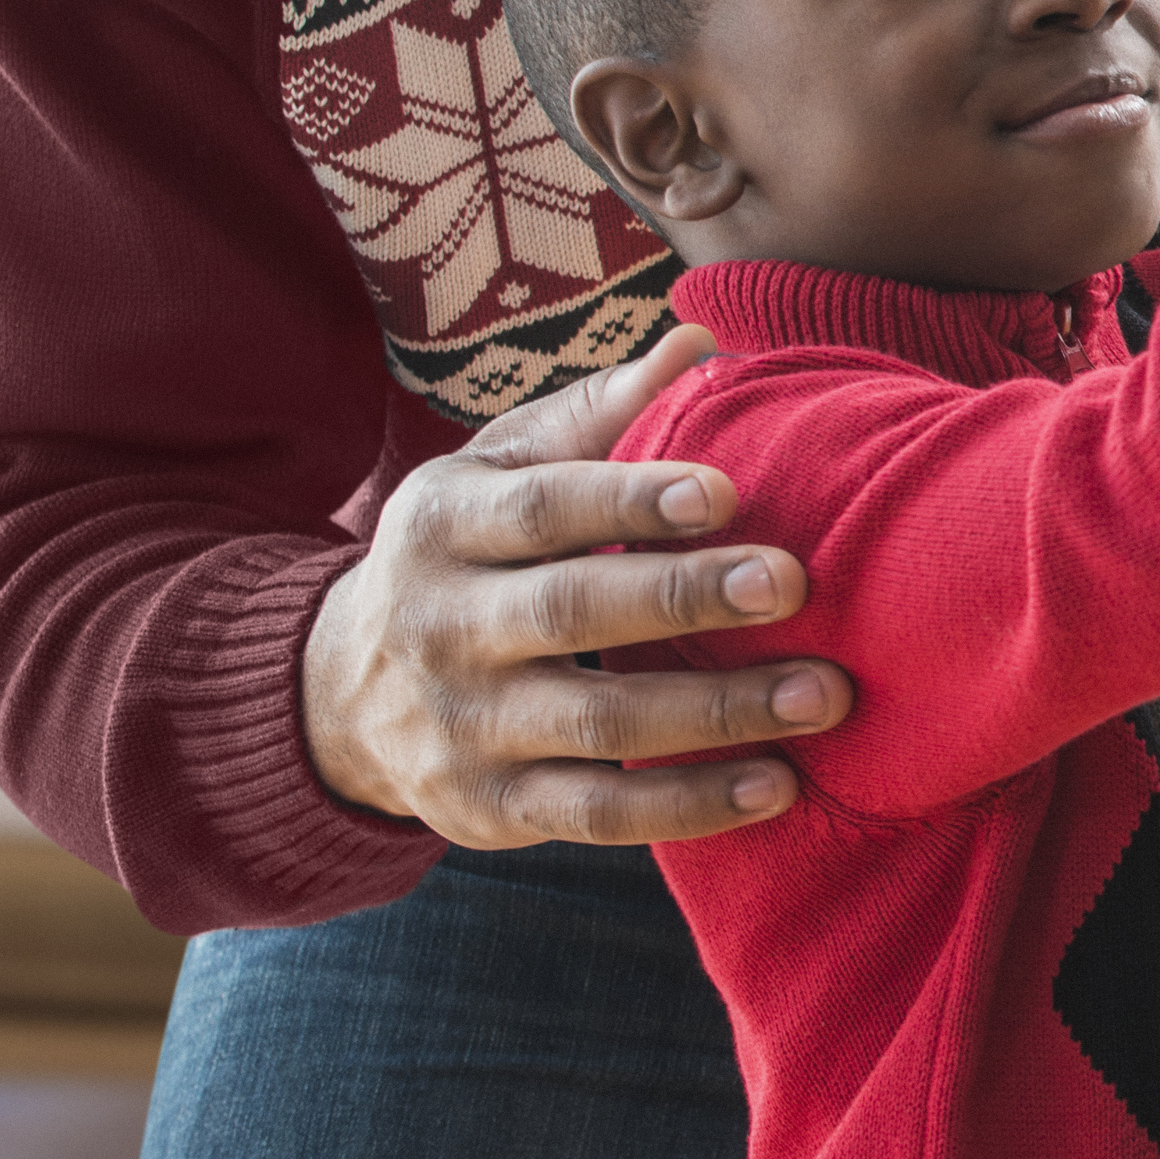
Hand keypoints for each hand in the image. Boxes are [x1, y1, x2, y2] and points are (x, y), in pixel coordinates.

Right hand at [296, 324, 853, 848]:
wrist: (336, 697)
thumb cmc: (467, 555)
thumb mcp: (497, 472)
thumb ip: (596, 414)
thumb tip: (700, 344)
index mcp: (445, 524)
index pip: (539, 509)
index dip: (628, 497)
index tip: (723, 489)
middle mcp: (443, 626)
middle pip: (571, 611)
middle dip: (685, 597)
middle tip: (794, 584)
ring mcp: (465, 725)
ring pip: (598, 723)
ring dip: (716, 712)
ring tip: (822, 695)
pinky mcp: (492, 808)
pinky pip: (600, 814)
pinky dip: (690, 806)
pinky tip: (778, 786)